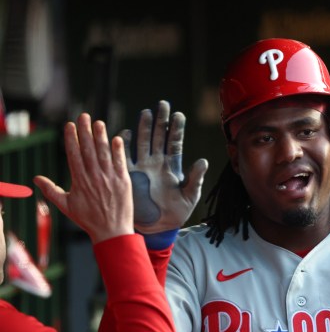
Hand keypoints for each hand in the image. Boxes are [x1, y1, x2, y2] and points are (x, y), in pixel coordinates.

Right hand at [33, 114, 132, 243]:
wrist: (112, 231)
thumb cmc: (88, 219)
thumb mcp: (66, 206)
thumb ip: (51, 190)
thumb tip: (36, 179)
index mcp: (79, 181)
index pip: (74, 155)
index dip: (71, 139)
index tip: (69, 125)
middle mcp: (94, 177)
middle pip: (88, 150)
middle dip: (85, 131)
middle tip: (83, 116)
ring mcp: (110, 178)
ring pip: (104, 153)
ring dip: (101, 136)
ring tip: (99, 123)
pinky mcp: (123, 181)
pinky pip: (120, 162)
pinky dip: (118, 150)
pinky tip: (117, 138)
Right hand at [121, 100, 207, 233]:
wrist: (158, 228)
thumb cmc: (176, 213)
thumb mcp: (190, 196)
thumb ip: (196, 179)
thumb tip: (203, 161)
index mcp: (173, 166)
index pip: (175, 142)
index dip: (176, 129)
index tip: (178, 115)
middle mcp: (157, 162)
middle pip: (159, 137)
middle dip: (161, 120)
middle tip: (163, 104)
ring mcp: (143, 167)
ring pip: (144, 142)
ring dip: (145, 128)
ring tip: (147, 112)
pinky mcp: (130, 174)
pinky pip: (126, 157)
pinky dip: (125, 145)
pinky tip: (125, 133)